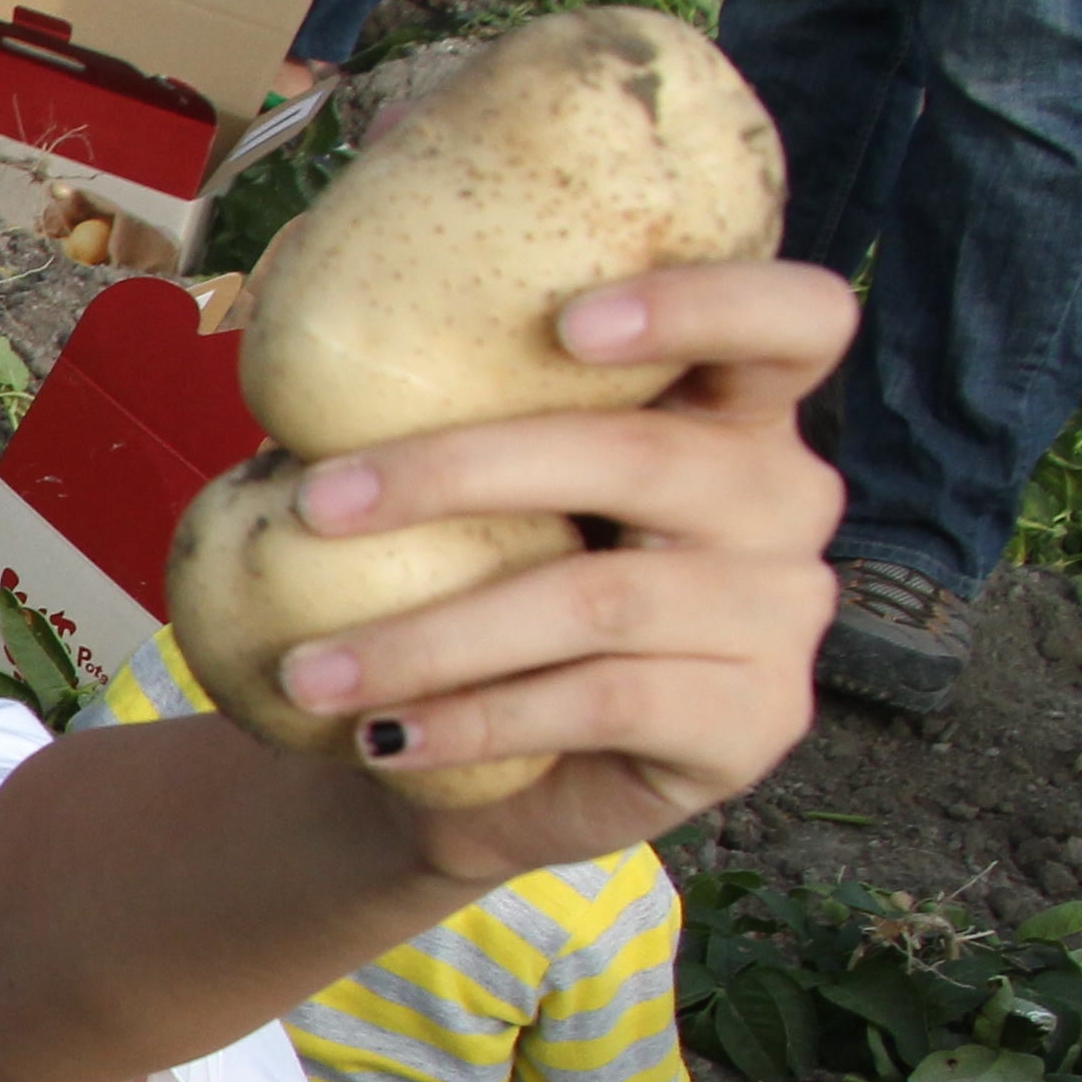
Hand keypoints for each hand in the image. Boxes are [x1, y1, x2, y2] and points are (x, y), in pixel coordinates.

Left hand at [266, 256, 851, 876]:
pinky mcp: (753, 721)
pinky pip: (602, 705)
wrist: (500, 778)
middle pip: (645, 456)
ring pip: (602, 601)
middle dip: (460, 474)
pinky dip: (474, 721)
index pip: (794, 321)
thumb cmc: (477, 597)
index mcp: (731, 413)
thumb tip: (288, 374)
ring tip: (311, 671)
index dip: (707, 304)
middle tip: (313, 504)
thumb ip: (438, 419)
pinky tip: (382, 737)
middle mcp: (779, 500)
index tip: (568, 322)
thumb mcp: (465, 500)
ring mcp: (780, 614)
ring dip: (432, 637)